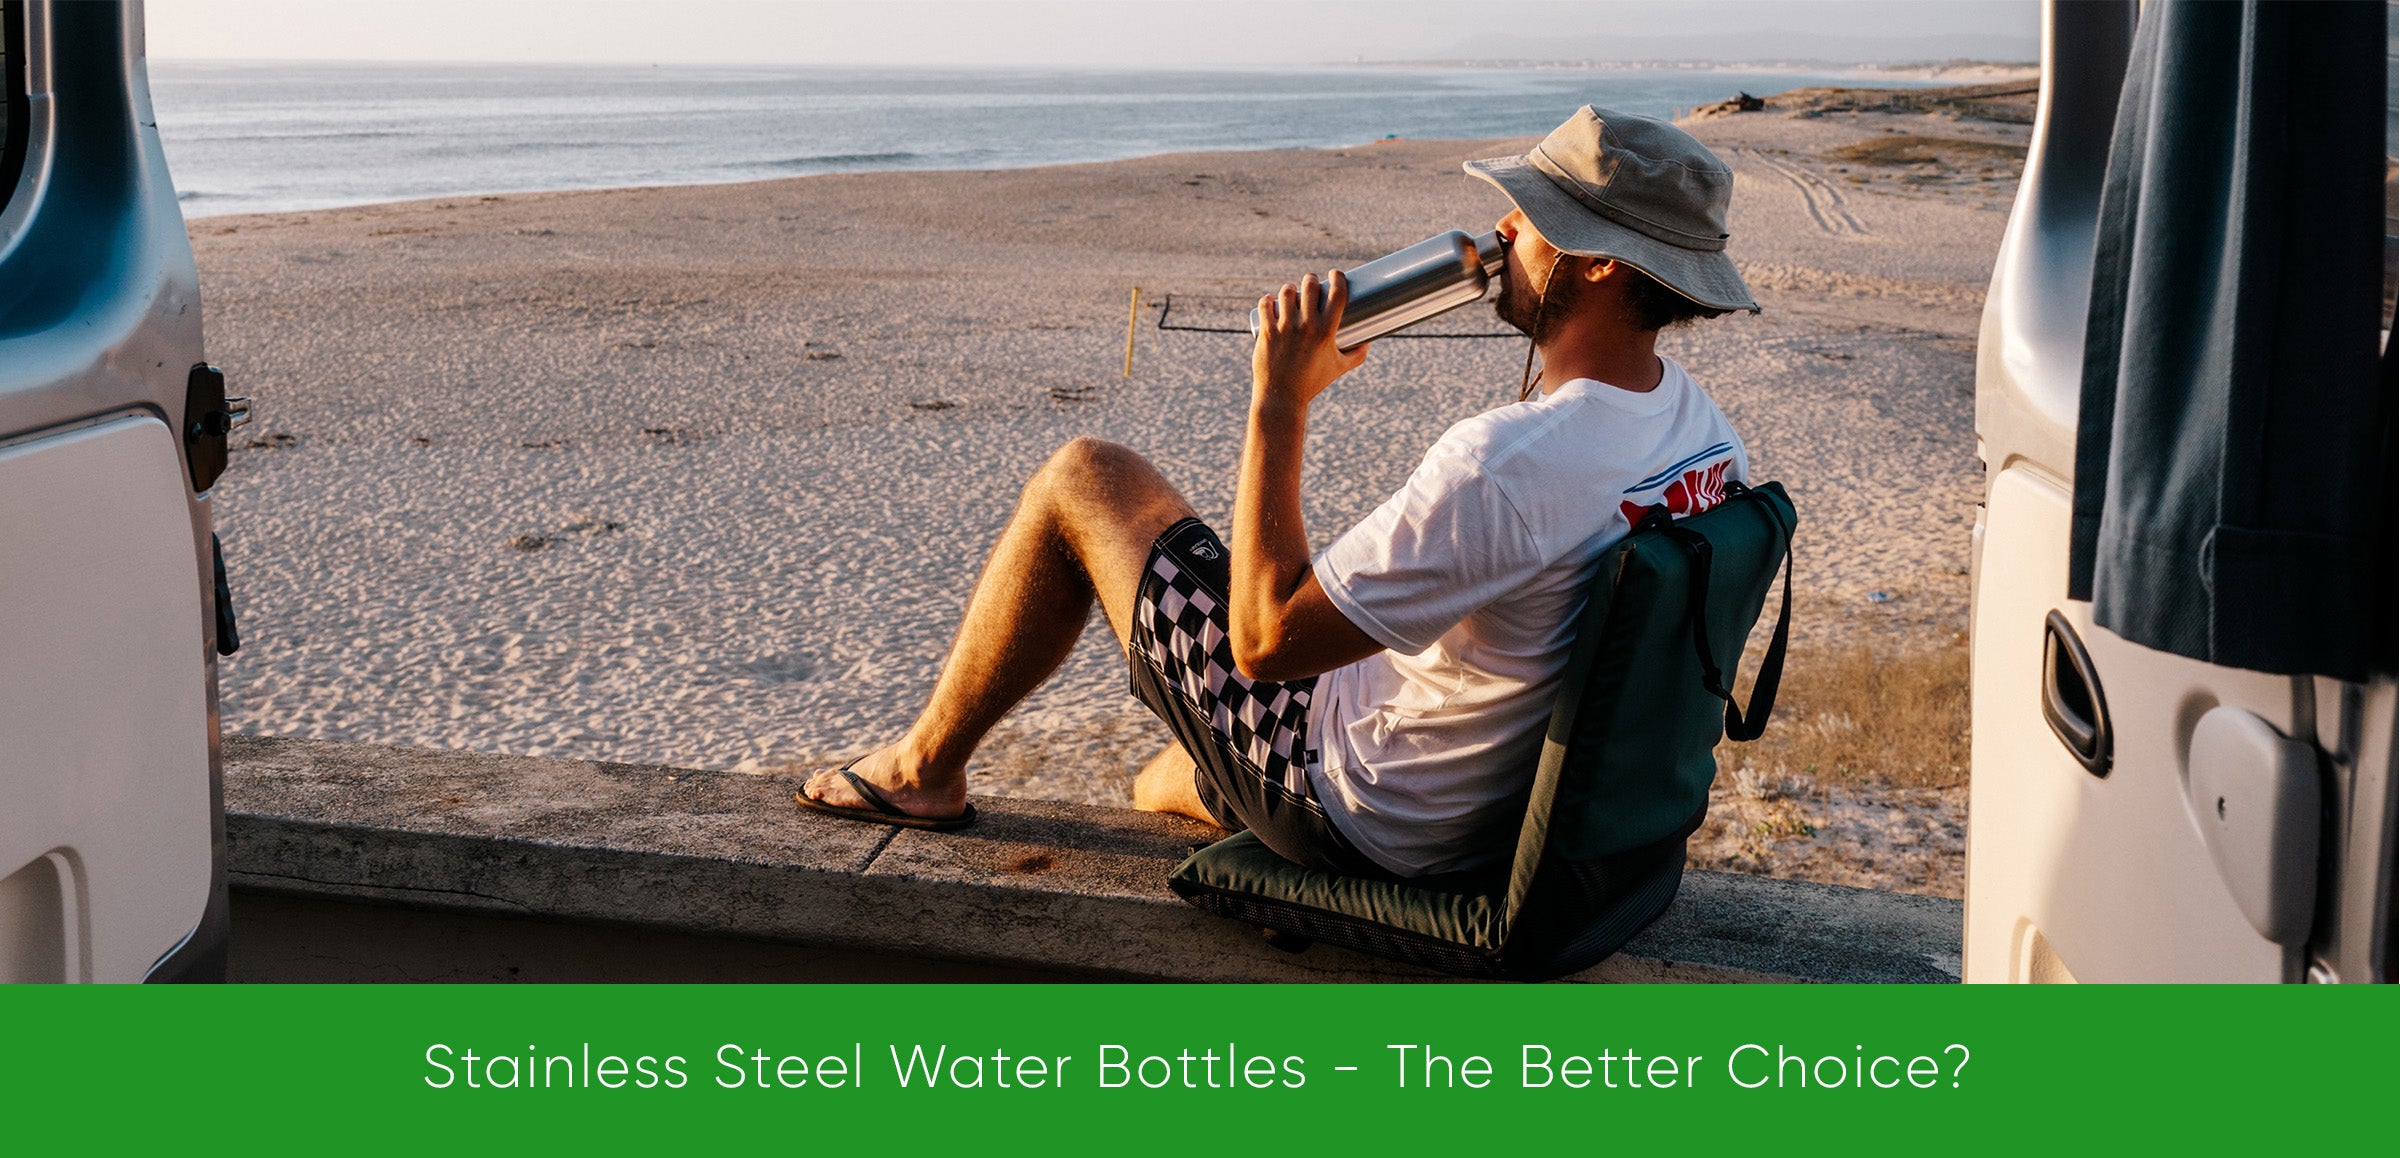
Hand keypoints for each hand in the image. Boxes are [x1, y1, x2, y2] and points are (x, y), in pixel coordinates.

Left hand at [1252, 270, 1369, 409]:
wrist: (1282, 398)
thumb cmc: (1312, 382)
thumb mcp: (1339, 368)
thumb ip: (1357, 355)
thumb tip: (1369, 341)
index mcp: (1326, 332)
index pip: (1337, 294)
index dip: (1338, 278)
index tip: (1336, 275)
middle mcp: (1306, 327)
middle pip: (1310, 286)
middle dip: (1312, 280)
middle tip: (1311, 284)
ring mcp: (1284, 329)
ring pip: (1287, 293)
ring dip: (1290, 289)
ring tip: (1292, 293)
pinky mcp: (1266, 332)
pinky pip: (1266, 306)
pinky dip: (1268, 300)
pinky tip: (1270, 301)